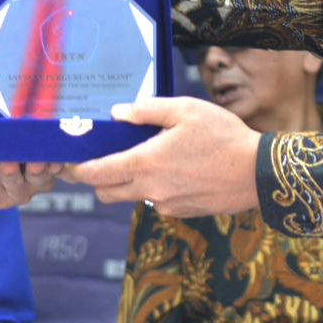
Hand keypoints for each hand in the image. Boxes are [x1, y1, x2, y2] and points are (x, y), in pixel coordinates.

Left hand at [0, 102, 61, 208]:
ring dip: (13, 172)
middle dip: (41, 167)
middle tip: (38, 156)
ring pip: (19, 186)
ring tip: (8, 159)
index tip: (61, 146)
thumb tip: (23, 100)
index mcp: (41, 157)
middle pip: (43, 178)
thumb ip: (10, 106)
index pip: (59, 161)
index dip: (62, 156)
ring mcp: (14, 191)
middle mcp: (33, 178)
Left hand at [68, 97, 260, 217]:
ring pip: (132, 196)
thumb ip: (146, 110)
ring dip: (129, 182)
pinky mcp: (182, 212)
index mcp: (146, 163)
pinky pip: (157, 201)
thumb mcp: (184, 110)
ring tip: (149, 157)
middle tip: (103, 158)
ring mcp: (167, 204)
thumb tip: (117, 113)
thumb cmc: (222, 135)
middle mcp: (151, 189)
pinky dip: (155, 188)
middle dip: (98, 178)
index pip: (97, 173)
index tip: (65, 165)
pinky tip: (177, 169)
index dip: (76, 171)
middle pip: (107, 192)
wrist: (257, 173)